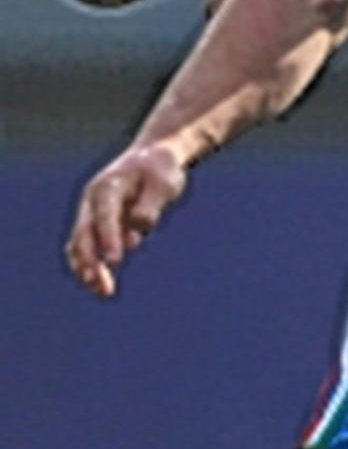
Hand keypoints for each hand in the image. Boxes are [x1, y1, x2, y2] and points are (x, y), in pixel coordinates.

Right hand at [65, 141, 190, 298]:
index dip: (108, 238)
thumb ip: (151, 205)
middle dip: (90, 260)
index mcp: (108, 186)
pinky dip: (93, 266)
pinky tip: (103, 285)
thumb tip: (138, 228)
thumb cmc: (160, 170)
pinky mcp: (99, 225)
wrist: (154, 157)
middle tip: (99, 284)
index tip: (115, 261)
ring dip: (87, 268)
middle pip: (84, 233)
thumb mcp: (165, 182)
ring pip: (80, 245)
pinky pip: (89, 248)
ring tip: (103, 291)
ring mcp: (92, 214)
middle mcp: (93, 202)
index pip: (104, 215)